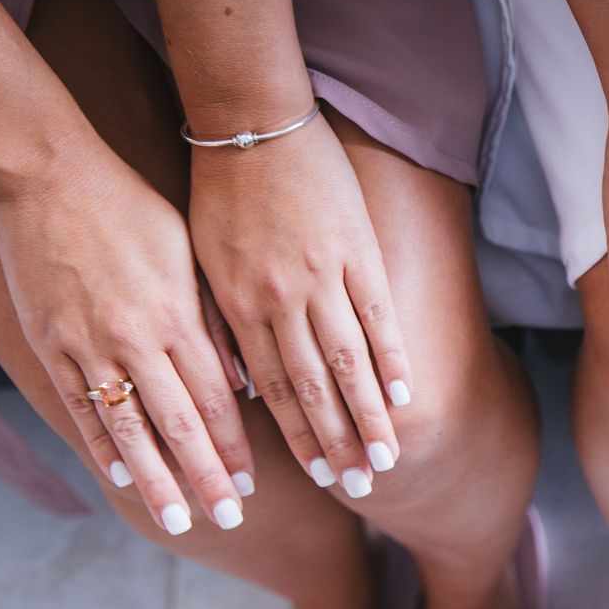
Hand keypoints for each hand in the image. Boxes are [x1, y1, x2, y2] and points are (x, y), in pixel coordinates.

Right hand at [0, 131, 253, 532]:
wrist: (48, 175)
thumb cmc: (134, 207)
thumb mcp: (191, 254)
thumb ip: (215, 320)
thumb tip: (243, 381)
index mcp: (179, 315)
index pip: (216, 399)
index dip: (236, 446)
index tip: (254, 484)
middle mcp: (136, 338)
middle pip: (179, 425)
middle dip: (207, 477)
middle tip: (230, 518)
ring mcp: (88, 345)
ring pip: (129, 428)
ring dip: (157, 480)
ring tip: (178, 520)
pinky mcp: (48, 343)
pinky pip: (78, 408)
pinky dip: (102, 446)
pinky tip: (121, 478)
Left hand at [189, 112, 408, 494]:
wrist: (248, 120)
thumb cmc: (218, 190)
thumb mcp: (202, 262)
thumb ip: (224, 323)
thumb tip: (240, 384)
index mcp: (239, 307)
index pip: (272, 390)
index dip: (297, 438)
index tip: (318, 477)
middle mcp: (281, 302)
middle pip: (314, 389)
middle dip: (338, 444)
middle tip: (361, 489)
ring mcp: (322, 277)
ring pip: (349, 363)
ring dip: (370, 415)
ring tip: (389, 457)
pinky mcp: (356, 250)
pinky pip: (377, 316)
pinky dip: (392, 359)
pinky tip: (406, 393)